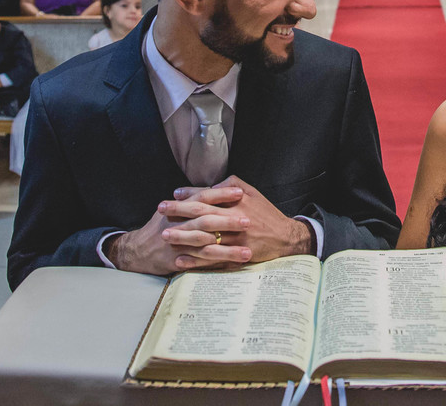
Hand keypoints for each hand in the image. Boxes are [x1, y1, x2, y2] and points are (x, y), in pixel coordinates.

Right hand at [107, 186, 251, 274]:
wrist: (137, 251)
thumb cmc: (158, 227)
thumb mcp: (170, 209)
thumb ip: (190, 200)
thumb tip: (212, 189)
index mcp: (180, 209)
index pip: (203, 197)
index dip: (221, 194)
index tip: (240, 192)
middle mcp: (179, 225)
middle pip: (206, 221)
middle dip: (228, 221)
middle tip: (248, 221)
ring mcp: (179, 244)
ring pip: (206, 246)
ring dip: (228, 250)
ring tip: (247, 252)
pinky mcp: (178, 260)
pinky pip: (200, 264)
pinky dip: (216, 266)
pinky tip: (231, 268)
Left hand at [167, 175, 312, 263]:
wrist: (285, 239)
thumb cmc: (265, 213)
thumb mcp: (252, 192)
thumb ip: (231, 186)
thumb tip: (209, 185)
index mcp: (237, 203)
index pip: (209, 196)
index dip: (189, 195)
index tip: (173, 195)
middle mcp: (234, 221)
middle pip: (202, 215)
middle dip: (179, 213)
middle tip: (160, 210)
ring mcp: (234, 241)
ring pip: (204, 239)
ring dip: (183, 237)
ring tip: (164, 235)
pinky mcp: (235, 257)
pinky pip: (212, 260)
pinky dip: (195, 261)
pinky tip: (180, 260)